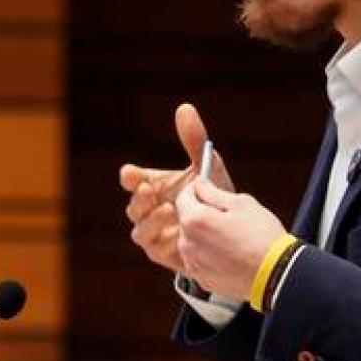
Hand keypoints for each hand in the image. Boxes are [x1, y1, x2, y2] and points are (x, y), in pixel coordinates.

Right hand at [120, 103, 234, 272]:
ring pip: (140, 230)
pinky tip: (175, 234)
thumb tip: (184, 108)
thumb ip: (195, 140)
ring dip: (149, 221)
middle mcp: (150, 210)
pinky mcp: (164, 253)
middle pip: (134, 206)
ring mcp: (155, 233)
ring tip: (168, 209)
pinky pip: (154, 249)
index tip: (130, 172)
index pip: (135, 180)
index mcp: (155, 187)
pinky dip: (161, 242)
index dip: (130, 176)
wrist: (230, 232)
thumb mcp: (206, 167)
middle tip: (148, 188)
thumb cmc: (212, 195)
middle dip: (138, 198)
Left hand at [175, 177, 286, 299]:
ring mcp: (193, 264)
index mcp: (194, 220)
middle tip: (226, 216)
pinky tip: (230, 255)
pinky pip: (200, 261)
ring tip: (231, 238)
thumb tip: (200, 186)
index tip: (205, 190)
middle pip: (187, 220)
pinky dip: (210, 255)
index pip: (183, 197)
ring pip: (192, 242)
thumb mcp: (242, 203)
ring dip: (204, 236)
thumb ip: (214, 193)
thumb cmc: (262, 238)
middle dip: (201, 214)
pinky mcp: (203, 280)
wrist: (277, 275)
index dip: (195, 190)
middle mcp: (187, 244)